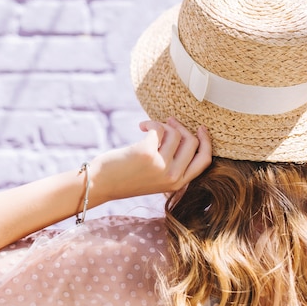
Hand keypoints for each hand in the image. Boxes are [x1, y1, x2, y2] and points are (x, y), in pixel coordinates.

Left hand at [91, 117, 211, 200]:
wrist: (100, 184)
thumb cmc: (126, 177)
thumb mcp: (155, 177)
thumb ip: (172, 163)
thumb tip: (181, 131)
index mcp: (178, 183)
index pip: (205, 160)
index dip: (206, 141)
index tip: (201, 128)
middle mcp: (173, 176)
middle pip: (192, 142)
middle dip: (181, 127)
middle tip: (168, 122)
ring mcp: (161, 165)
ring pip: (175, 133)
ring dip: (162, 124)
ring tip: (148, 127)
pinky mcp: (147, 153)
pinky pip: (158, 129)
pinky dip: (150, 123)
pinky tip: (141, 127)